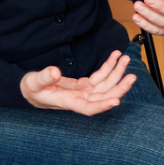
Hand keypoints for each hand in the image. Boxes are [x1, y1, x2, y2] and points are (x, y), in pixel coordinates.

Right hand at [21, 50, 135, 114]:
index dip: (103, 106)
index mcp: (69, 102)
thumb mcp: (33, 82)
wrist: (31, 89)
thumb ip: (44, 77)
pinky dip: (109, 66)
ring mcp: (84, 92)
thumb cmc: (31, 89)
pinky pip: (101, 76)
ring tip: (125, 58)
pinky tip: (115, 56)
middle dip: (119, 87)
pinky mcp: (85, 85)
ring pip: (106, 84)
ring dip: (117, 72)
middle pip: (104, 96)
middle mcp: (80, 99)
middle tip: (132, 76)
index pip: (89, 108)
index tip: (117, 101)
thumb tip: (55, 72)